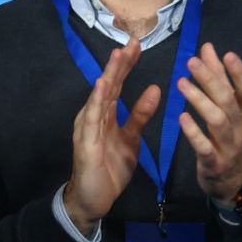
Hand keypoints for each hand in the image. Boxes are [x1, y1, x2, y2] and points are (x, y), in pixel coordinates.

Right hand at [62, 41, 159, 233]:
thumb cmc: (109, 169)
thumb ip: (140, 115)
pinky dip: (97, 101)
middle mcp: (93, 115)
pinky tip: (102, 86)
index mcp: (105, 114)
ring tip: (118, 55)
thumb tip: (156, 88)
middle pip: (108, 84)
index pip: (117, 84)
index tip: (138, 44)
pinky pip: (92, 119)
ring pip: (100, 97)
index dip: (127, 64)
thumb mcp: (132, 139)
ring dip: (109, 75)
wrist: (93, 199)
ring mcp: (87, 128)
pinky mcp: (86, 143)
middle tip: (133, 41)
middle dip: (120, 63)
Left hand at [175, 42, 241, 203]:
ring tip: (181, 83)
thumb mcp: (231, 111)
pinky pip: (204, 147)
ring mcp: (228, 146)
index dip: (239, 72)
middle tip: (191, 62)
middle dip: (211, 80)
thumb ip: (220, 80)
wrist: (237, 184)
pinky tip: (181, 118)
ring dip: (199, 101)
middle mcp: (240, 127)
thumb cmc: (231, 140)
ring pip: (217, 120)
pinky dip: (193, 133)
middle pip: (228, 101)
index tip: (227, 54)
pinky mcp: (213, 163)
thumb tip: (209, 48)